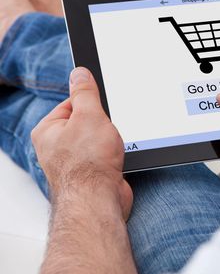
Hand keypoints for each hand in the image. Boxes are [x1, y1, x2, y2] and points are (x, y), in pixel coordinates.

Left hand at [32, 67, 131, 219]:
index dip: (91, 102)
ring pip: (99, 140)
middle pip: (86, 122)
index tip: (103, 104)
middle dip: (103, 123)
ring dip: (111, 140)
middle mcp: (57, 147)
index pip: (71, 103)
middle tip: (109, 128)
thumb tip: (80, 73)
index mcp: (48, 130)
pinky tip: (117, 158)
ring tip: (112, 146)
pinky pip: (106, 156)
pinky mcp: (91, 175)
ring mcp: (75, 162)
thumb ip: (85, 92)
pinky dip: (115, 155)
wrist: (98, 200)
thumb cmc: (87, 163)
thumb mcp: (89, 116)